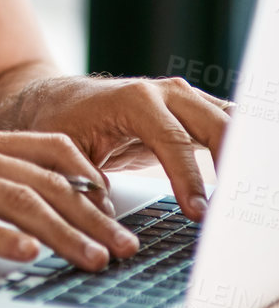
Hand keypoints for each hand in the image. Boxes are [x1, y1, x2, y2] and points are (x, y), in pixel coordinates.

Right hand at [0, 131, 139, 269]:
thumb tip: (34, 212)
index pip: (49, 149)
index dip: (90, 178)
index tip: (116, 208)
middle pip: (45, 182)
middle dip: (94, 217)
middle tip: (126, 248)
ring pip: (19, 202)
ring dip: (65, 234)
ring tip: (95, 260)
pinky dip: (3, 239)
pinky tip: (29, 257)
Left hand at [16, 74, 229, 221]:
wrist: (59, 101)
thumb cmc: (59, 122)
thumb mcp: (62, 151)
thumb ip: (83, 177)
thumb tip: (105, 211)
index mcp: (135, 100)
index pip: (174, 141)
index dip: (189, 179)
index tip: (198, 213)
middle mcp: (165, 93)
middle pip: (216, 125)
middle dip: (232, 164)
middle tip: (234, 209)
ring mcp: (183, 100)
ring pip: (229, 122)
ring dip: (243, 155)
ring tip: (247, 195)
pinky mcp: (192, 113)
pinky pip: (227, 126)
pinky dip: (241, 148)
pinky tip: (249, 177)